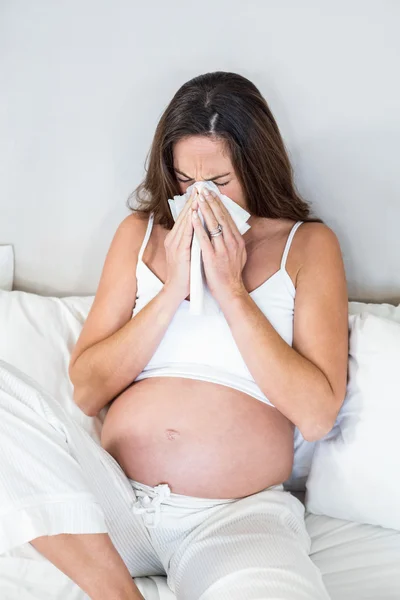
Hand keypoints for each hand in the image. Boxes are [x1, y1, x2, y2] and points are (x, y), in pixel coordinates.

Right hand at [163, 187, 195, 301]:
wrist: (176, 290)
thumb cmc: (185, 273)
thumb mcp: (188, 253)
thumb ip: (191, 241)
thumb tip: (200, 229)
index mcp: (175, 239)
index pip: (184, 218)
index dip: (192, 204)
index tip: (200, 192)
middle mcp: (173, 239)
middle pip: (183, 216)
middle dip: (192, 201)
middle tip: (200, 187)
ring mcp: (175, 244)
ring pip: (184, 222)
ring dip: (191, 208)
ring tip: (198, 195)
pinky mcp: (179, 251)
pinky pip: (185, 233)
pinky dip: (190, 222)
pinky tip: (195, 213)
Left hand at [191, 188, 247, 305]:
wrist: (230, 291)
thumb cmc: (231, 274)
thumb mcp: (238, 255)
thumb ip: (233, 241)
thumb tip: (230, 230)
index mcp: (237, 240)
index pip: (227, 218)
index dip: (219, 204)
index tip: (213, 194)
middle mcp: (231, 242)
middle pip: (221, 217)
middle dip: (212, 202)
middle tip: (204, 189)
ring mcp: (222, 249)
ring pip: (213, 224)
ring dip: (205, 209)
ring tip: (198, 198)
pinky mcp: (212, 256)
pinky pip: (204, 238)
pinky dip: (198, 226)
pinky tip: (193, 217)